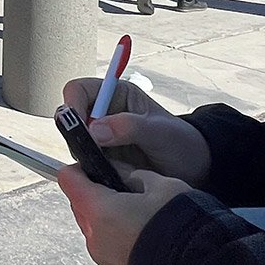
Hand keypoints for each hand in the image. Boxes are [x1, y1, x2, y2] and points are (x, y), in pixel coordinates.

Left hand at [56, 166, 193, 264]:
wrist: (200, 264)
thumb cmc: (181, 227)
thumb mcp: (162, 185)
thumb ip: (133, 175)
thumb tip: (121, 171)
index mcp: (100, 210)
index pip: (69, 179)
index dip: (79, 170)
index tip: (90, 167)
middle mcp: (96, 238)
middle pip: (81, 207)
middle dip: (97, 197)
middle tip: (123, 193)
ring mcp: (103, 260)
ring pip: (95, 231)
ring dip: (108, 223)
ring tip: (138, 220)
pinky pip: (108, 252)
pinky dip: (119, 244)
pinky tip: (141, 240)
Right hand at [61, 77, 211, 185]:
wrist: (194, 170)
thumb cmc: (181, 144)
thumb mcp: (160, 132)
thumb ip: (129, 127)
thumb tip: (95, 130)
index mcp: (116, 95)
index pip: (80, 90)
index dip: (73, 104)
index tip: (78, 126)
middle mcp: (104, 114)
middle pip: (70, 117)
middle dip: (76, 134)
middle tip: (91, 151)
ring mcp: (101, 138)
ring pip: (75, 142)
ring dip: (84, 154)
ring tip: (107, 165)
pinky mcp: (102, 159)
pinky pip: (85, 163)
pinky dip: (90, 170)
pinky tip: (108, 175)